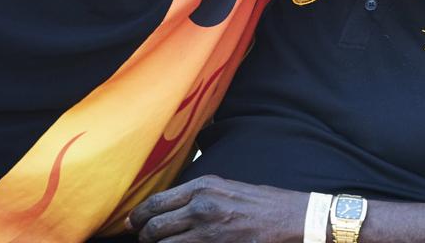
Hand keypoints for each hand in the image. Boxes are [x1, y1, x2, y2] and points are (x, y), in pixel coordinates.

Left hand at [128, 175, 303, 242]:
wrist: (291, 219)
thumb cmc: (262, 203)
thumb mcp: (227, 188)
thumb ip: (199, 195)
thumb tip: (171, 208)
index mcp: (203, 186)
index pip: (157, 202)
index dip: (139, 216)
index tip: (133, 223)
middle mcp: (202, 206)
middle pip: (155, 226)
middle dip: (144, 237)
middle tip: (144, 240)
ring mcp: (208, 230)